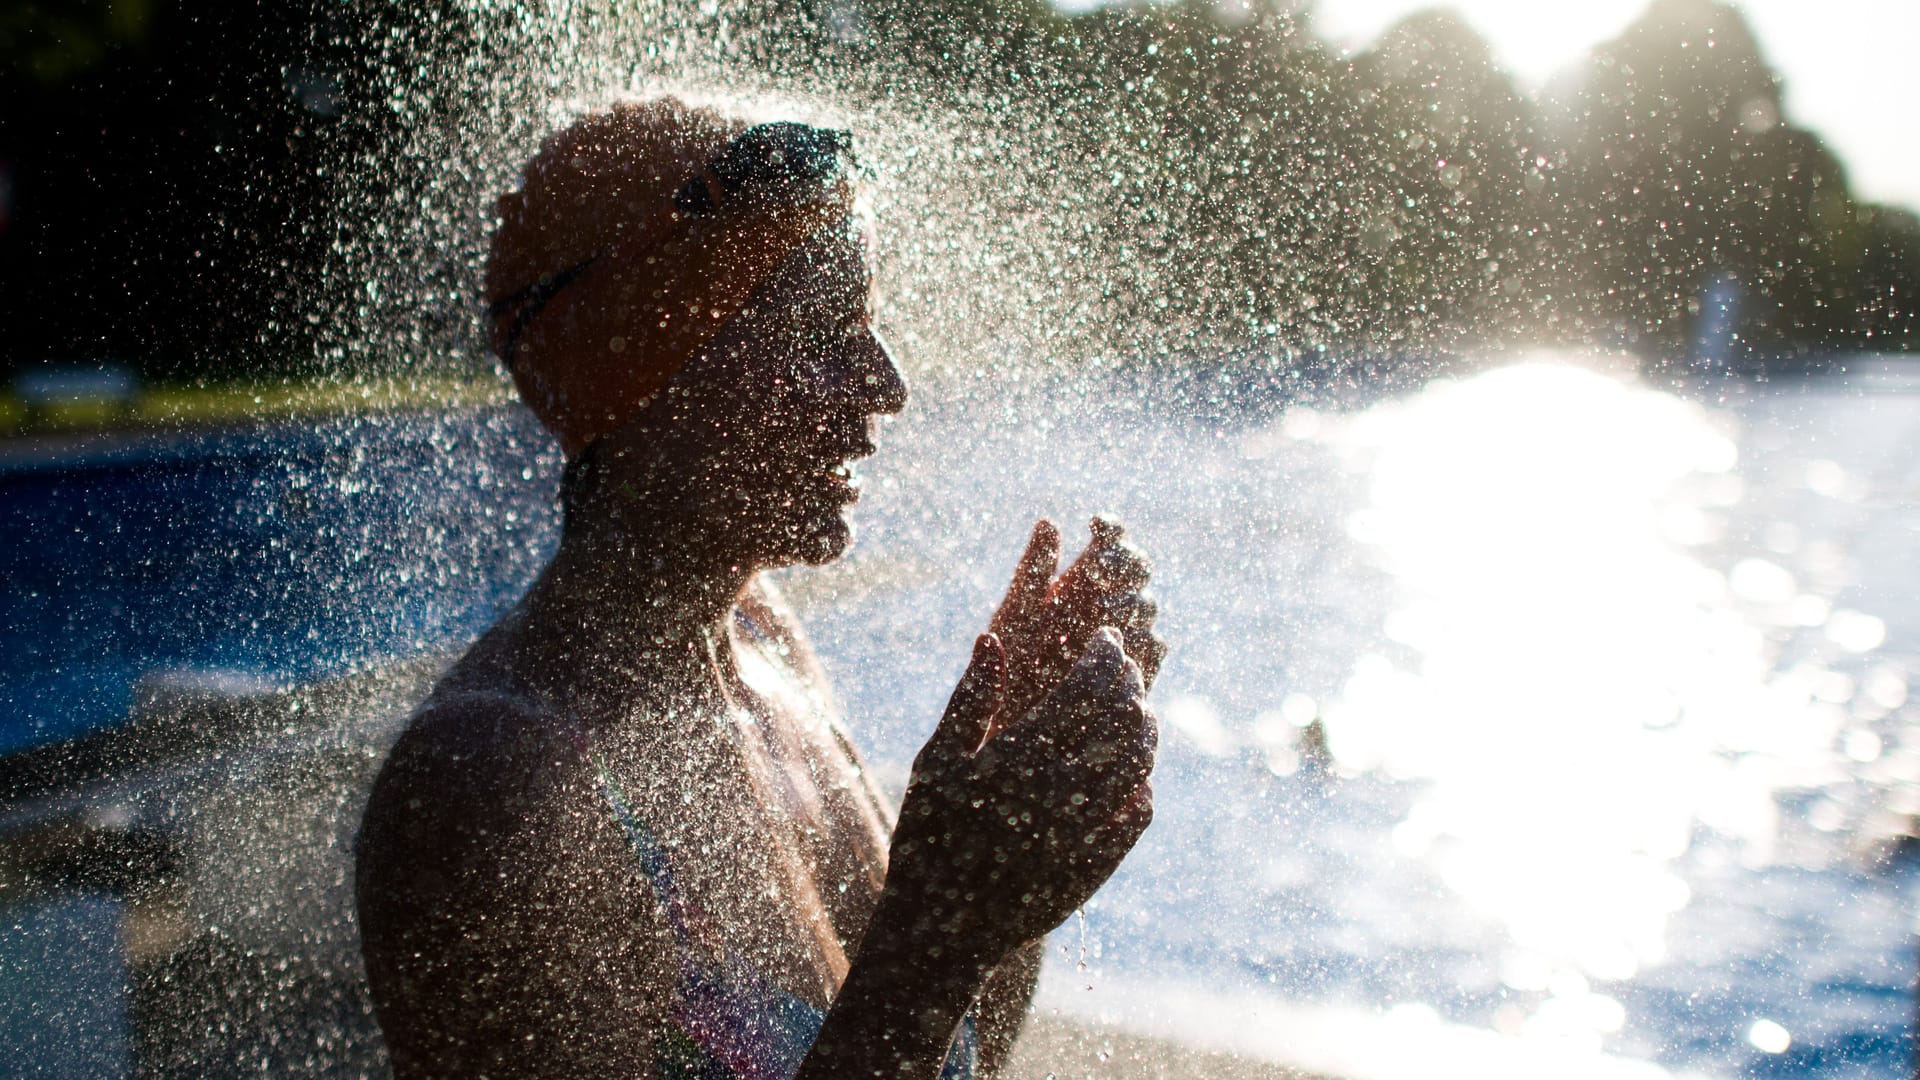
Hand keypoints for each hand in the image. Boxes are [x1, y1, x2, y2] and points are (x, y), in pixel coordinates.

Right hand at [876, 630, 1156, 973]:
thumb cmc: (929, 837)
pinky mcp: (1098, 863)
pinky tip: (1135, 771)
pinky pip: (1139, 813)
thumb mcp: (936, 762)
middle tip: (1123, 666)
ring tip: (1135, 709)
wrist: (941, 930)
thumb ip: (969, 699)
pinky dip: (1144, 781)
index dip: (1105, 653)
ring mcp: (1086, 829)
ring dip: (1145, 726)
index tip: (1104, 638)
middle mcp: (1063, 789)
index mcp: (1023, 755)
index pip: (1089, 685)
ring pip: (1140, 762)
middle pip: (1124, 717)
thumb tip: (992, 639)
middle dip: (1130, 681)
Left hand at [989, 516, 1164, 733]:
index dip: (1110, 530)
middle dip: (1121, 564)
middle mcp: (1108, 603)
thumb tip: (1049, 521)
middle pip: (1137, 567)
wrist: (1015, 726)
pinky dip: (1138, 639)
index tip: (1094, 525)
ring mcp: (1127, 636)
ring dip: (1127, 600)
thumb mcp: (1014, 616)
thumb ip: (1033, 571)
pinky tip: (1115, 644)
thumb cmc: (1006, 668)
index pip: (1112, 541)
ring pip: (1146, 605)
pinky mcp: (1139, 670)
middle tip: (1095, 572)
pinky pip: (1153, 647)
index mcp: (1080, 581)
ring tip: (1099, 610)